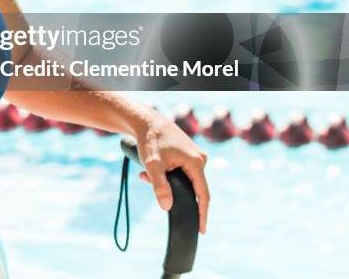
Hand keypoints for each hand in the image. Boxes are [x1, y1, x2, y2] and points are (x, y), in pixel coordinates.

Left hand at [134, 112, 210, 234]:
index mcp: (196, 162)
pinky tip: (150, 170)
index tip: (202, 229)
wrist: (146, 120)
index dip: (202, 213)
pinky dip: (167, 174)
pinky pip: (182, 171)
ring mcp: (195, 155)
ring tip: (145, 174)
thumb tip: (167, 207)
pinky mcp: (189, 153)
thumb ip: (159, 186)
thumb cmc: (150, 139)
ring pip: (184, 178)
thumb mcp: (152, 164)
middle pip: (192, 186)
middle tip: (148, 181)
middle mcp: (200, 159)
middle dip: (172, 191)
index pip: (203, 194)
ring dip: (166, 181)